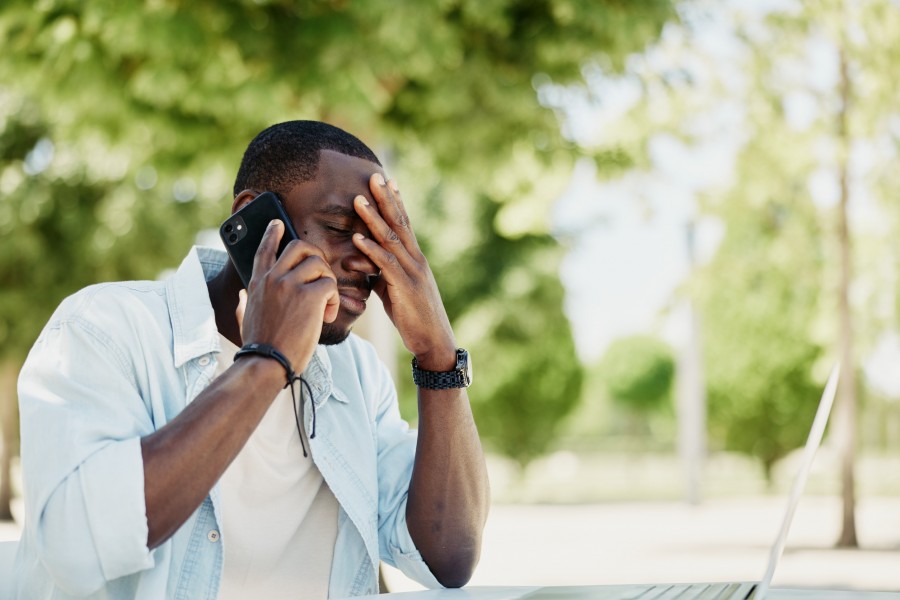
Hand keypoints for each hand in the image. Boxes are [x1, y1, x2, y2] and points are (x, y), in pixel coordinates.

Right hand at [236, 220, 339, 371]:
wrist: (265, 362)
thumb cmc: (261, 347)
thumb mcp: (249, 316)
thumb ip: (252, 300)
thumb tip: (247, 298)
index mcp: (257, 282)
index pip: (265, 248)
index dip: (273, 233)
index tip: (279, 223)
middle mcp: (273, 278)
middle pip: (300, 246)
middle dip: (316, 256)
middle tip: (322, 275)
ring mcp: (290, 285)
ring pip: (320, 264)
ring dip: (329, 283)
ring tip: (326, 305)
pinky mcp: (309, 296)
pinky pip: (331, 285)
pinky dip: (334, 301)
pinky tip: (328, 316)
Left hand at [352, 174, 456, 370]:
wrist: (434, 341)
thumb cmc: (413, 317)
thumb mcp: (393, 291)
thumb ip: (378, 274)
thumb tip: (360, 263)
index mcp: (415, 258)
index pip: (405, 223)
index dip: (395, 201)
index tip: (387, 180)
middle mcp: (416, 260)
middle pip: (399, 223)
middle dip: (385, 199)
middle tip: (374, 176)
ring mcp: (412, 272)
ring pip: (391, 239)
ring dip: (373, 218)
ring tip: (358, 199)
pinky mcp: (405, 287)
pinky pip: (386, 264)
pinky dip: (371, 250)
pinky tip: (358, 238)